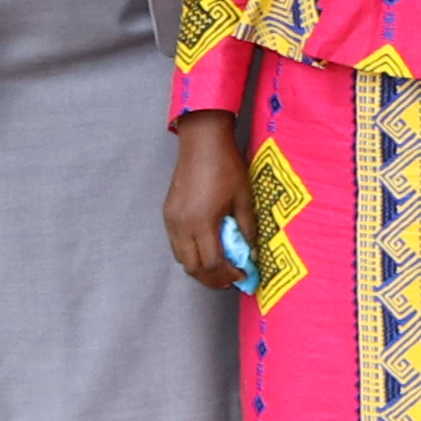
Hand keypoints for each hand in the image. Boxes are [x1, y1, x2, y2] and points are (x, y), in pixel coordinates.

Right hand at [163, 114, 245, 292]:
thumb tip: (252, 254)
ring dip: (199, 267)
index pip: (212, 263)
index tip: (242, 275)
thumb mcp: (244, 198)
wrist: (202, 141)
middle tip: (230, 279)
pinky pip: (176, 243)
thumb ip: (247, 229)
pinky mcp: (168, 213)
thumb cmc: (226, 166)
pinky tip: (205, 247)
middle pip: (193, 267)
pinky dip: (190, 252)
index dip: (228, 274)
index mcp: (203, 222)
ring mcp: (172, 219)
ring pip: (181, 258)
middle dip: (212, 278)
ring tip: (219, 266)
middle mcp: (183, 225)